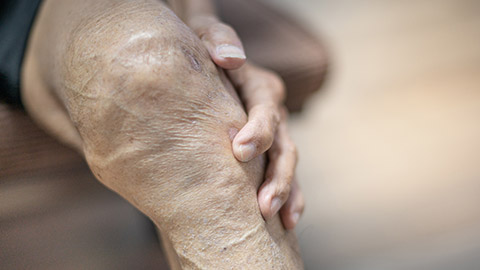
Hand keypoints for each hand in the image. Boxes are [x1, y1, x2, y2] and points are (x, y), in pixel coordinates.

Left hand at [180, 1, 303, 228]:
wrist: (205, 62)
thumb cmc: (201, 49)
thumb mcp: (206, 34)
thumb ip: (218, 40)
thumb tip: (231, 59)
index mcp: (260, 86)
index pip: (266, 109)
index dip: (258, 131)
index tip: (240, 152)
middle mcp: (272, 111)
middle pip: (284, 145)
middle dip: (277, 176)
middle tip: (263, 206)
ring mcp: (273, 133)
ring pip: (286, 164)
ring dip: (286, 193)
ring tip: (280, 221)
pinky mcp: (265, 150)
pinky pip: (280, 174)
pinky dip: (287, 196)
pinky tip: (286, 221)